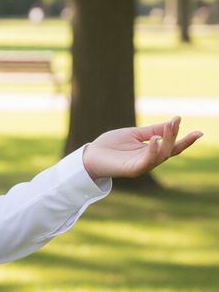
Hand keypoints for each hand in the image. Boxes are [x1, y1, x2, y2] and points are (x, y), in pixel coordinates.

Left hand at [83, 116, 202, 179]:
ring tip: (169, 127)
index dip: (185, 140)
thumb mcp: (134, 133)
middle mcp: (148, 160)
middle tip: (176, 122)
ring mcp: (141, 166)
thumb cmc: (111, 144)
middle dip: (176, 137)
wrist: (91, 155)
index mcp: (150, 151)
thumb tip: (172, 123)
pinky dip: (153, 151)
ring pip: (161, 156)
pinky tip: (155, 140)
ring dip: (167, 141)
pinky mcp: (131, 170)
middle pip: (169, 151)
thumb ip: (152, 130)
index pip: (172, 147)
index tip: (199, 132)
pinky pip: (146, 162)